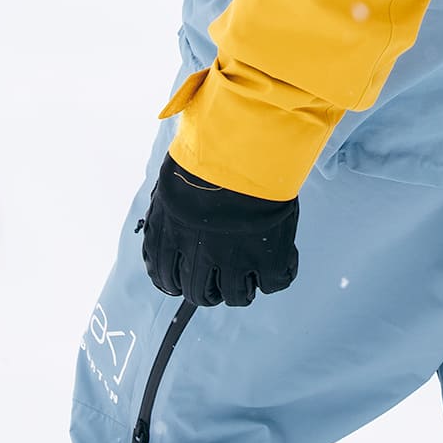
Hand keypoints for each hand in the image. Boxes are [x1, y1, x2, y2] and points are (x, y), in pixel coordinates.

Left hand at [139, 153, 299, 306]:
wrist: (244, 145)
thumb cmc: (209, 148)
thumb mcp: (176, 176)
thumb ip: (170, 205)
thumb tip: (166, 215)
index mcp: (171, 233)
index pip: (163, 276)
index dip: (174, 282)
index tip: (182, 280)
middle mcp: (198, 253)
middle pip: (198, 293)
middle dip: (208, 291)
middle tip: (219, 280)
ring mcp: (234, 258)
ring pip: (236, 297)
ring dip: (241, 289)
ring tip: (250, 273)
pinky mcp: (268, 257)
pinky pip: (274, 284)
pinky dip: (276, 276)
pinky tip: (280, 260)